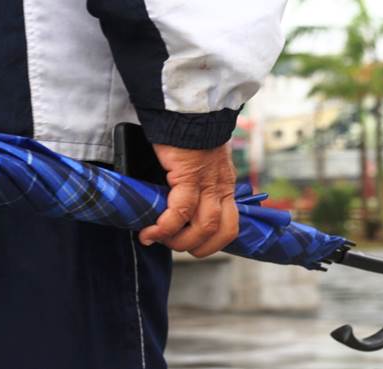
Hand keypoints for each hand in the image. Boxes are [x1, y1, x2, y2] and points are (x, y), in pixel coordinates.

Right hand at [138, 143, 238, 257]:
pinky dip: (165, 226)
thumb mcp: (200, 162)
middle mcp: (221, 186)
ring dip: (179, 241)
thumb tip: (176, 203)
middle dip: (197, 247)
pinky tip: (150, 231)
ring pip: (203, 226)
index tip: (193, 245)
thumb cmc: (186, 133)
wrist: (184, 108)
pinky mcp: (189, 174)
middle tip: (172, 244)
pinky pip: (180, 210)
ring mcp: (208, 182)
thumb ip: (196, 183)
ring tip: (158, 239)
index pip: (231, 226)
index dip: (214, 243)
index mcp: (225, 185)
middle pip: (221, 232)